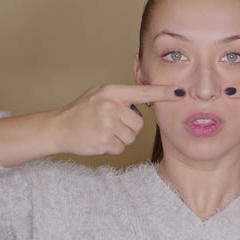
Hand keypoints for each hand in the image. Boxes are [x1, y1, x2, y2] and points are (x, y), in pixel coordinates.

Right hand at [53, 84, 182, 155]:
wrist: (58, 127)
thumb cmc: (82, 111)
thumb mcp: (100, 94)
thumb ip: (122, 96)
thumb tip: (148, 97)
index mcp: (112, 91)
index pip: (144, 92)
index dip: (164, 93)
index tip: (181, 92)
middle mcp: (111, 105)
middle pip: (139, 123)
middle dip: (128, 127)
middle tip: (109, 124)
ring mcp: (107, 123)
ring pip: (131, 137)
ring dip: (120, 138)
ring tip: (103, 131)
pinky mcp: (104, 140)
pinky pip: (121, 148)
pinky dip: (112, 147)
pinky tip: (99, 140)